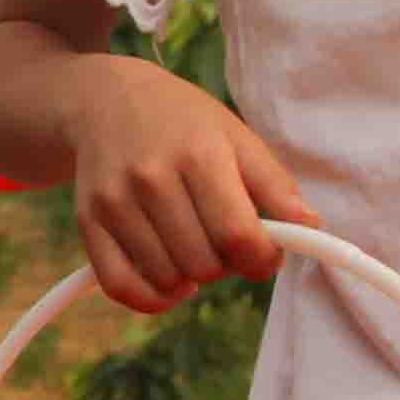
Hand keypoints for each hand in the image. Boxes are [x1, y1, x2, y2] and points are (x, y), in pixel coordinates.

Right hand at [55, 56, 314, 314]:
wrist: (104, 100)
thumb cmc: (183, 123)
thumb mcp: (236, 137)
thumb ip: (275, 185)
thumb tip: (312, 229)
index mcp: (198, 153)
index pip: (238, 235)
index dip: (262, 259)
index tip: (265, 254)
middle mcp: (151, 177)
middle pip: (204, 264)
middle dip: (226, 265)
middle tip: (221, 239)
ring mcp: (115, 201)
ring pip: (168, 280)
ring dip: (190, 279)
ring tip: (192, 246)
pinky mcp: (88, 221)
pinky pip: (121, 286)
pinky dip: (152, 298)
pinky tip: (168, 278)